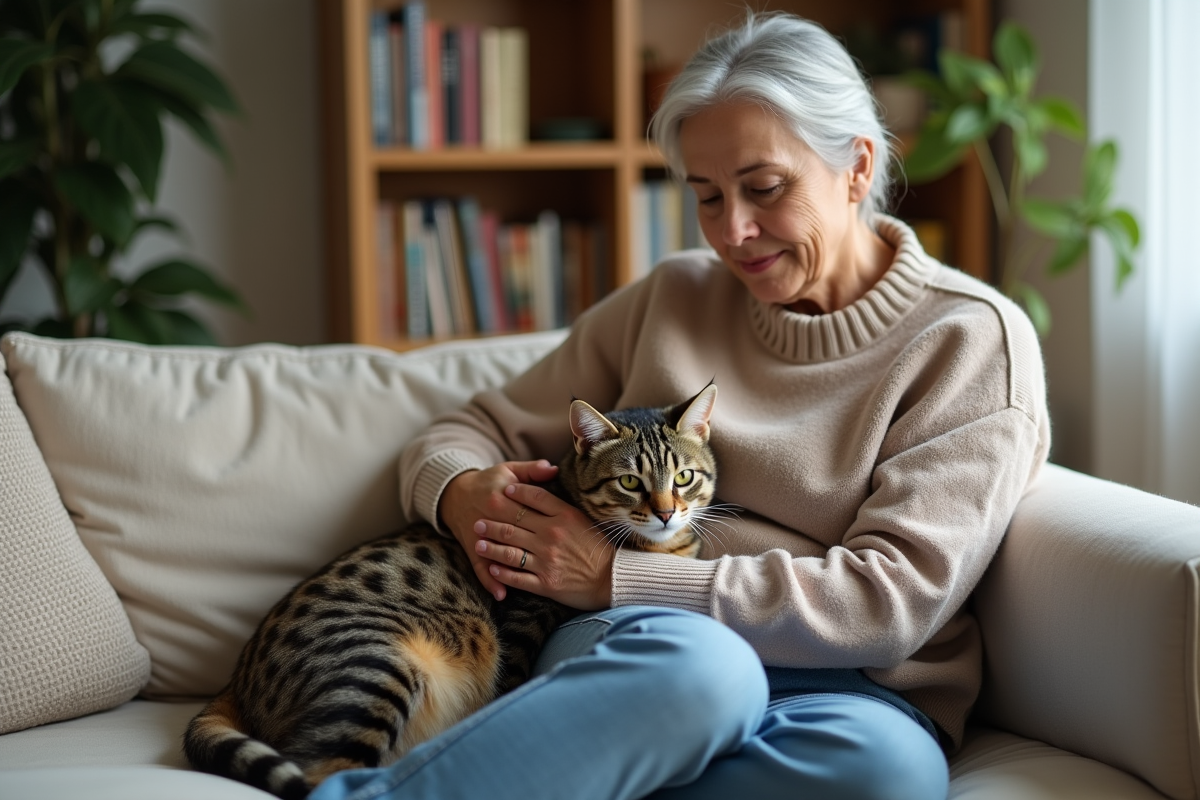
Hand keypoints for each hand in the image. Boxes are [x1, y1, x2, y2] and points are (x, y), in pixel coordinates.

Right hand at [439, 460, 558, 600]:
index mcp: (502, 497)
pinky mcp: (472, 549)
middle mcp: (490, 518)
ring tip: (537, 583)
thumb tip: (554, 469)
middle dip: (537, 550)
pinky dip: (490, 582)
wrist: (455, 494)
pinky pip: (480, 568)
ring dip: (515, 570)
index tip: (566, 535)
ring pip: (499, 554)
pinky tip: (502, 595)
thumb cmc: (490, 482)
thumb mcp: (509, 470)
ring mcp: (480, 536)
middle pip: (517, 536)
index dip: (548, 523)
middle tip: (559, 562)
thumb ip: (532, 470)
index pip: (528, 512)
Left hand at [474, 482, 614, 610]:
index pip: (534, 497)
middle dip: (492, 521)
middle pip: (514, 523)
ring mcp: (547, 561)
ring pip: (509, 550)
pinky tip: (492, 568)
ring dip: (491, 547)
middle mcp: (552, 536)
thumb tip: (542, 493)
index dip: (517, 492)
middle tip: (477, 520)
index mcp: (564, 517)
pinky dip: (502, 573)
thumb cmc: (601, 548)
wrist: (614, 578)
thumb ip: (561, 507)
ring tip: (478, 544)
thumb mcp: (583, 520)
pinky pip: (517, 577)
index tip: (505, 490)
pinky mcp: (546, 584)